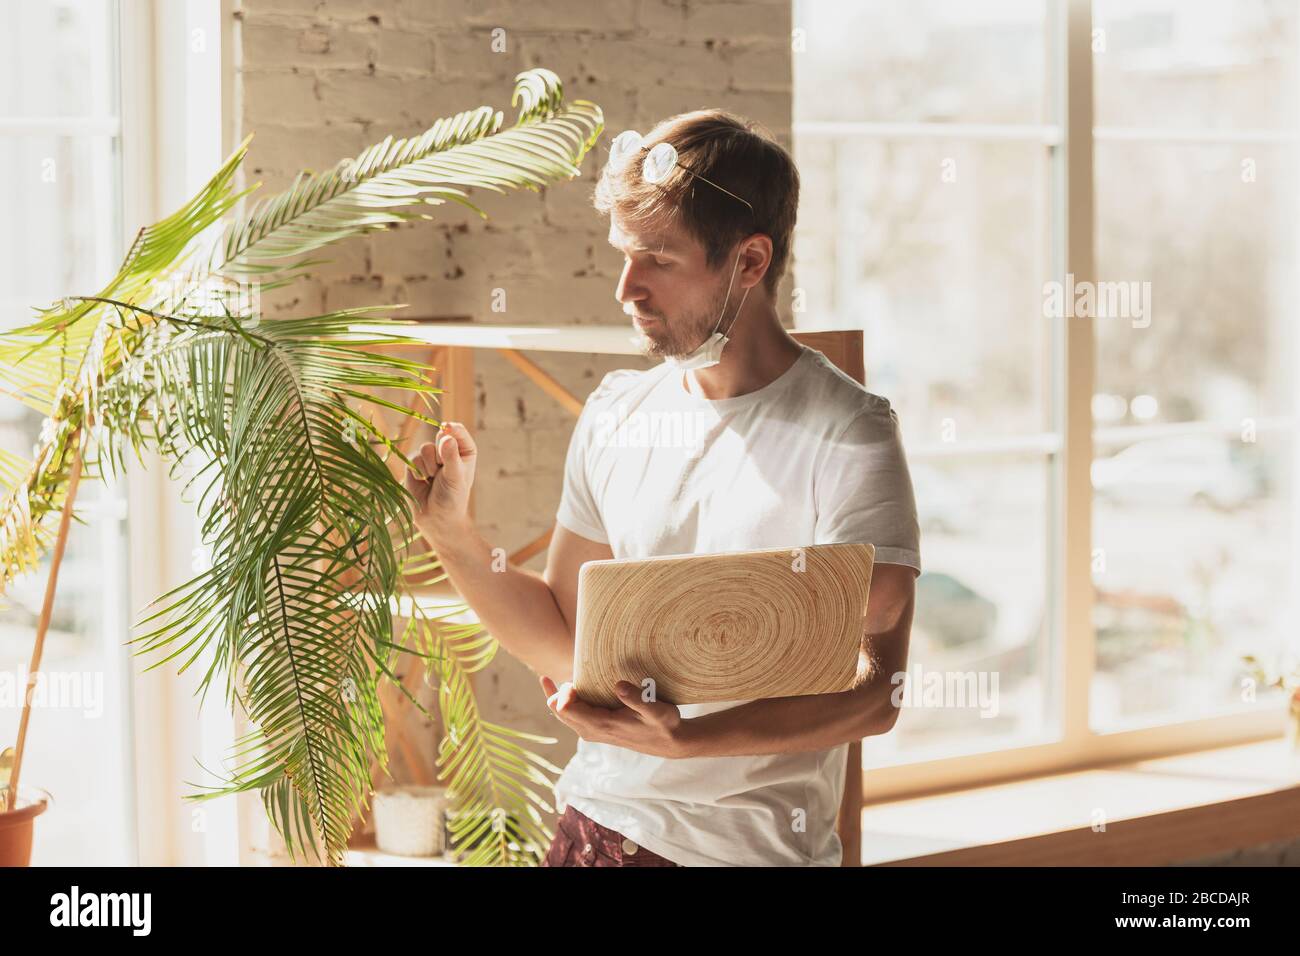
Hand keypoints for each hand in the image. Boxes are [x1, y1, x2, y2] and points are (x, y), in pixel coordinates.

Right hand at [403, 421, 476, 545]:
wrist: (436, 519)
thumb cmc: (453, 498)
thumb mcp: (456, 477)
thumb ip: (451, 456)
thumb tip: (445, 436)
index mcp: (464, 451)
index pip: (458, 431)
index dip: (452, 429)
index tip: (447, 430)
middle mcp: (448, 450)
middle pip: (440, 436)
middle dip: (440, 453)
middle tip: (443, 471)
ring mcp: (430, 457)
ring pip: (425, 447)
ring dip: (429, 465)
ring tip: (433, 479)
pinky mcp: (414, 464)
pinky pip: (412, 457)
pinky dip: (417, 470)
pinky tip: (423, 481)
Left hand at [540, 676, 687, 757]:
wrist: (670, 743)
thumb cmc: (664, 724)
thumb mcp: (656, 710)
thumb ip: (637, 698)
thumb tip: (618, 685)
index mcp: (602, 725)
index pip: (566, 709)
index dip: (564, 692)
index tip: (574, 679)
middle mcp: (592, 731)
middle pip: (560, 712)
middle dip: (556, 693)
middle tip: (558, 676)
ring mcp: (593, 732)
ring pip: (564, 715)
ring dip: (558, 697)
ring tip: (548, 680)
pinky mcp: (596, 730)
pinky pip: (572, 717)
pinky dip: (566, 703)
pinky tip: (568, 690)